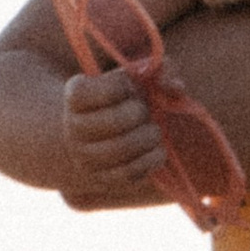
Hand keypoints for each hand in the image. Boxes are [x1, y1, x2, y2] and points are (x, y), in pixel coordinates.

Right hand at [58, 66, 175, 212]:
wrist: (88, 136)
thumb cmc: (116, 99)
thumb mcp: (130, 77)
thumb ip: (157, 71)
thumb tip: (175, 87)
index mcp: (76, 95)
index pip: (102, 90)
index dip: (122, 84)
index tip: (128, 85)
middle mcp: (74, 127)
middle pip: (115, 121)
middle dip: (139, 113)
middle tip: (143, 111)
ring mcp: (84, 156)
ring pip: (121, 149)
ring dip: (148, 137)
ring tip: (153, 131)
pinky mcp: (100, 179)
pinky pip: (128, 173)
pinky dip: (150, 161)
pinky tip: (157, 150)